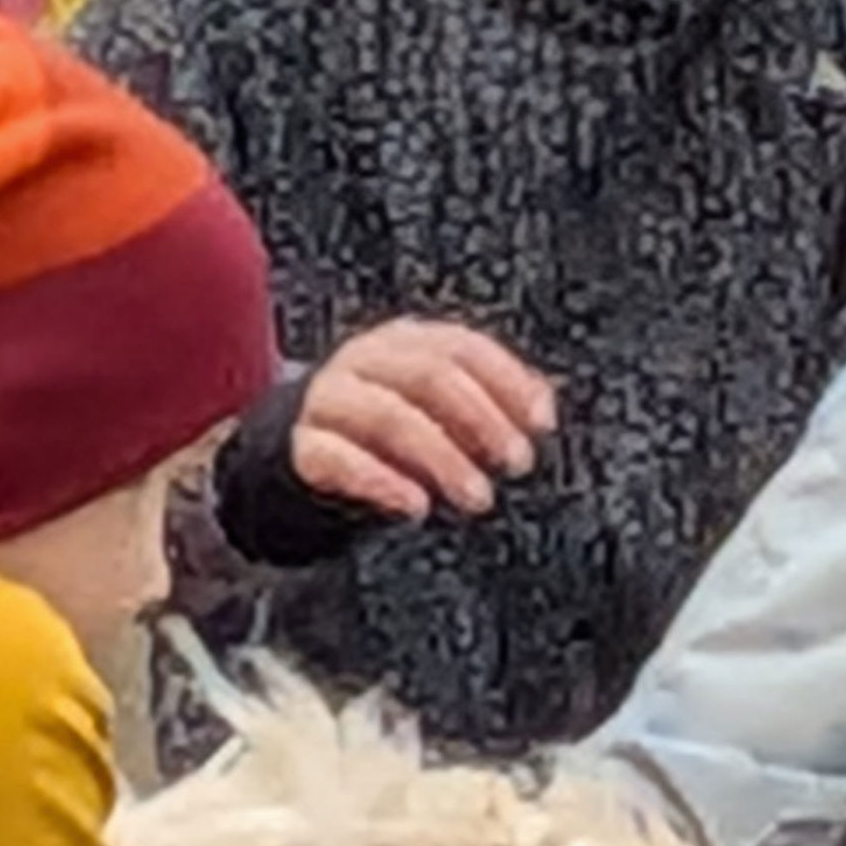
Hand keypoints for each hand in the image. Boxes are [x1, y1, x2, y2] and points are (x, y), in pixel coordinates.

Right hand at [295, 321, 555, 522]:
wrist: (303, 451)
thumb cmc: (387, 425)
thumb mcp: (438, 404)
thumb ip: (489, 400)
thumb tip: (542, 409)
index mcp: (404, 341)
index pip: (462, 347)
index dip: (508, 381)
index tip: (540, 423)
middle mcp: (365, 361)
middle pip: (429, 376)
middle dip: (482, 419)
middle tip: (516, 461)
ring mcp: (329, 399)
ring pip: (389, 416)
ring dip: (442, 457)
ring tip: (478, 496)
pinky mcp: (304, 445)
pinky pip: (342, 458)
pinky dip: (383, 482)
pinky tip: (415, 505)